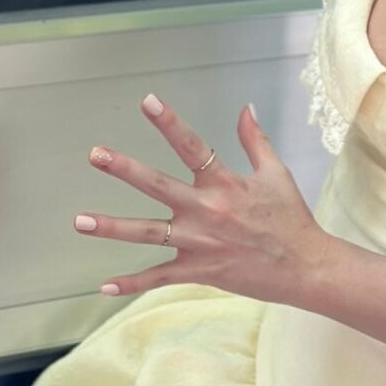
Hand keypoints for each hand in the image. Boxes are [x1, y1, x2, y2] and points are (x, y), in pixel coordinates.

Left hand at [75, 94, 330, 305]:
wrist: (306, 268)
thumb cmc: (291, 219)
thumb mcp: (276, 174)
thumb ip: (255, 140)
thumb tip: (245, 108)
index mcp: (224, 183)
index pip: (192, 146)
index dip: (169, 122)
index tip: (147, 101)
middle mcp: (206, 210)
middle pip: (158, 185)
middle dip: (124, 169)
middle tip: (95, 154)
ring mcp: (199, 243)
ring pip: (147, 233)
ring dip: (112, 227)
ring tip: (79, 220)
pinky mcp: (198, 271)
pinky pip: (159, 277)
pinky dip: (132, 284)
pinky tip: (105, 285)